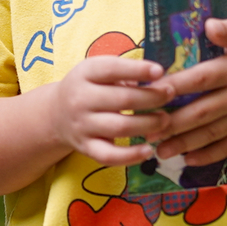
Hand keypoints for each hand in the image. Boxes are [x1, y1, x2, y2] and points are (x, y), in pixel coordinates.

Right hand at [45, 54, 173, 165]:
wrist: (56, 114)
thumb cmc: (89, 88)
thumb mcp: (98, 71)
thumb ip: (123, 72)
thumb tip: (160, 77)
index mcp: (85, 73)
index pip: (112, 69)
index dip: (137, 70)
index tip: (159, 71)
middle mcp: (80, 99)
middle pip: (122, 99)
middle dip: (151, 98)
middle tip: (170, 95)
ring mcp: (82, 125)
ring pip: (120, 127)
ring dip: (148, 124)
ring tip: (165, 119)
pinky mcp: (85, 147)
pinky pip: (109, 156)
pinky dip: (131, 156)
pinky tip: (148, 151)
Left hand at [152, 15, 226, 164]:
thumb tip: (208, 26)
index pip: (202, 79)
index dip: (177, 86)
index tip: (151, 93)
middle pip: (203, 111)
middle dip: (173, 123)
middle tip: (146, 131)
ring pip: (212, 132)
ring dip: (185, 143)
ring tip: (160, 151)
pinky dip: (210, 155)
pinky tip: (189, 160)